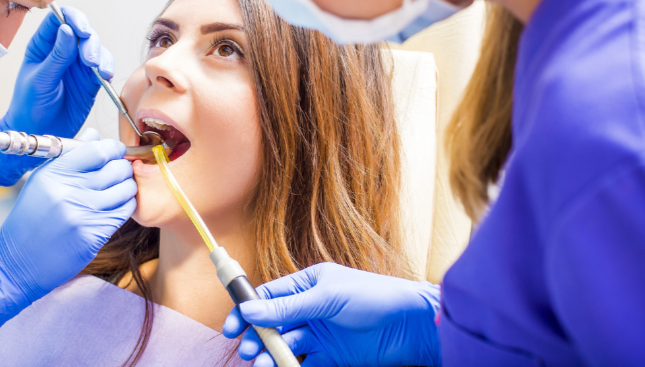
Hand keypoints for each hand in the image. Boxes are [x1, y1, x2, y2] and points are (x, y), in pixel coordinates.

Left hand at [0, 7, 114, 184]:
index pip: (59, 19)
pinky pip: (104, 67)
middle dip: (90, 42)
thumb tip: (66, 30)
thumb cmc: (29, 106)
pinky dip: (107, 68)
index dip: (72, 18)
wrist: (37, 133)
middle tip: (90, 60)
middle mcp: (63, 51)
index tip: (80, 30)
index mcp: (43, 45)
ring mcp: (78, 65)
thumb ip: (56, 56)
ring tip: (99, 71)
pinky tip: (105, 76)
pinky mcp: (91, 80)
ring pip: (96, 48)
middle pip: (82, 32)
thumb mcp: (39, 80)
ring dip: (101, 55)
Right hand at [0, 130, 136, 341]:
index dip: (113, 148)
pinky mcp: (93, 235)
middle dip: (123, 167)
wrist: (17, 261)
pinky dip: (125, 206)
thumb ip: (71, 157)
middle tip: (119, 171)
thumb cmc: (30, 217)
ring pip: (126, 190)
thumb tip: (95, 135)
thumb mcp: (42, 180)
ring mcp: (82, 215)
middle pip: (116, 168)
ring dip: (127, 187)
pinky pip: (124, 212)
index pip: (98, 150)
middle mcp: (69, 192)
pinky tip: (115, 206)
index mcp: (55, 174)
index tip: (115, 151)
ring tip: (118, 189)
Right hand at [223, 262, 441, 366]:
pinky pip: (303, 364)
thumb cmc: (373, 298)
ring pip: (285, 346)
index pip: (268, 297)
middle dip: (256, 336)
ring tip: (262, 364)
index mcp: (308, 284)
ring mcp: (320, 334)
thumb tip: (249, 310)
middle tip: (247, 349)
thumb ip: (287, 306)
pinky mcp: (332, 357)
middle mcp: (310, 308)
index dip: (247, 311)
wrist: (413, 325)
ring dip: (271, 354)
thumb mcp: (327, 297)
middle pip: (273, 324)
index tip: (232, 326)